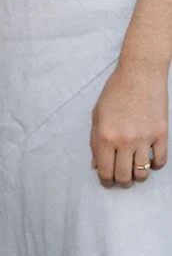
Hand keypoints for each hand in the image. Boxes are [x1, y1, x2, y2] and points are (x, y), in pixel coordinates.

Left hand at [90, 56, 168, 186]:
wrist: (140, 74)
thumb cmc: (115, 92)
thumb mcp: (97, 116)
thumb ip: (94, 143)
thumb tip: (96, 166)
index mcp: (104, 137)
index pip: (105, 171)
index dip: (106, 181)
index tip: (108, 181)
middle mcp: (123, 141)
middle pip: (123, 176)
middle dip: (121, 182)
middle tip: (122, 179)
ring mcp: (144, 138)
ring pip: (142, 173)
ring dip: (138, 176)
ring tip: (136, 171)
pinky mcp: (161, 133)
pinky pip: (160, 160)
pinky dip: (155, 165)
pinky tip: (150, 160)